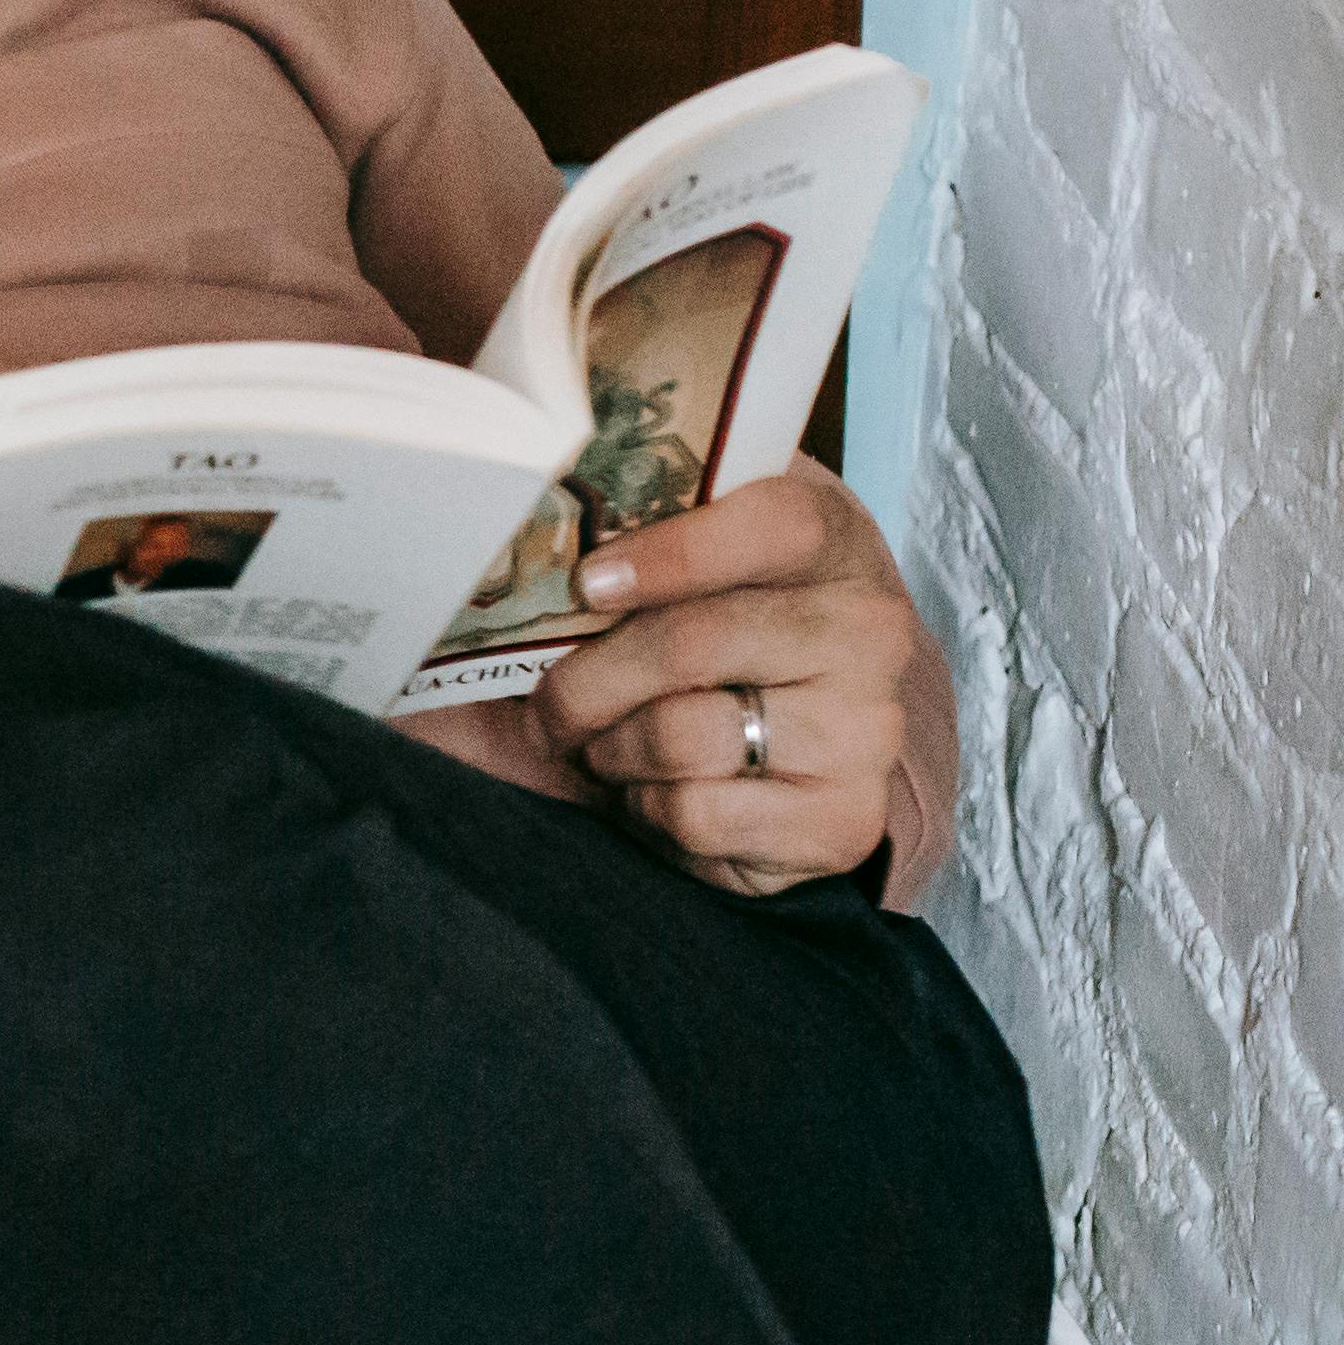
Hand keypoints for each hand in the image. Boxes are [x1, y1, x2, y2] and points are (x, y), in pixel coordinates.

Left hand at [521, 457, 919, 897]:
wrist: (788, 747)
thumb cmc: (703, 637)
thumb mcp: (670, 572)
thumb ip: (611, 548)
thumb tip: (476, 559)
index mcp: (829, 541)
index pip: (774, 525)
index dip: (673, 553)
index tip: (588, 582)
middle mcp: (865, 630)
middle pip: (691, 643)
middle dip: (585, 682)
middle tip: (545, 706)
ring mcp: (867, 728)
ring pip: (681, 736)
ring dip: (610, 750)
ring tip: (605, 747)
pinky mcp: (843, 818)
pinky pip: (696, 814)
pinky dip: (645, 808)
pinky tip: (655, 791)